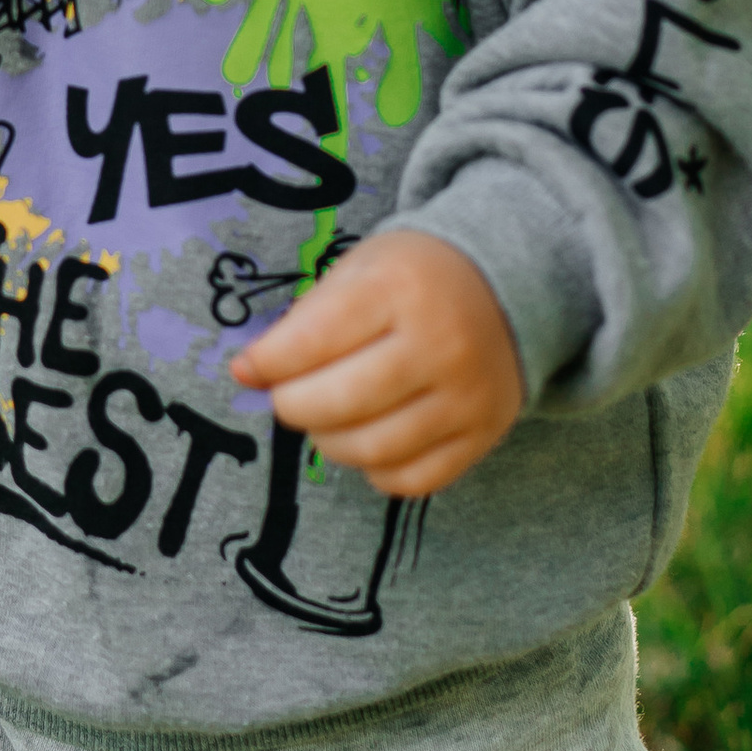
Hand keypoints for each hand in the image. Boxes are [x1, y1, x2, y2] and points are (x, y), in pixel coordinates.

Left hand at [229, 230, 524, 496]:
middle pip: (340, 403)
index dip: (268, 363)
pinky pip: (412, 480)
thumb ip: (303, 320)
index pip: (314, 340)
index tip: (248, 369)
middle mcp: (440, 344)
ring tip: (324, 418)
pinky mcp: (483, 435)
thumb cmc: (413, 278)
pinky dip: (374, 470)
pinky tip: (368, 439)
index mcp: (400, 288)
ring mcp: (466, 396)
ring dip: (328, 442)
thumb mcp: (358, 270)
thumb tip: (248, 373)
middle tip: (287, 397)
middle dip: (293, 406)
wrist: (503, 287)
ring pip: (372, 449)